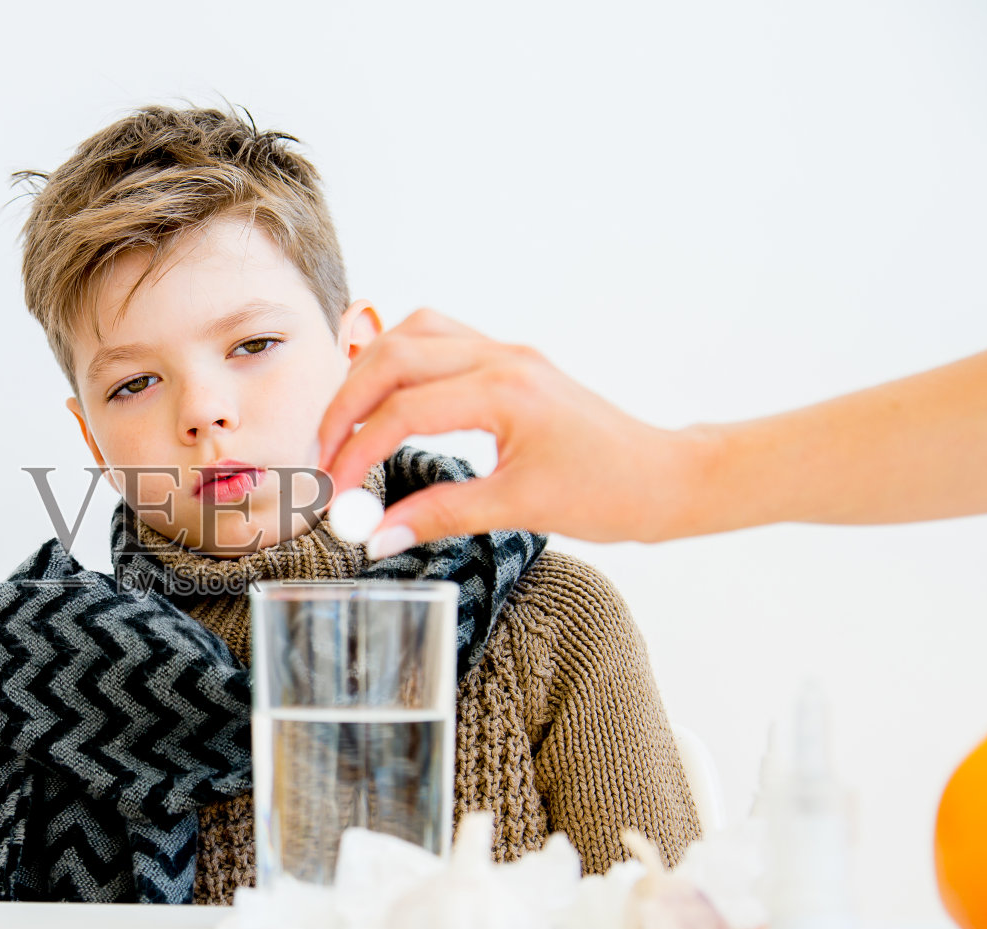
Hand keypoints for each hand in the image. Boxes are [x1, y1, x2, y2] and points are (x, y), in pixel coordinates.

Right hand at [317, 310, 703, 546]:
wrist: (663, 477)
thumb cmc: (608, 492)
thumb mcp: (519, 508)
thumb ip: (440, 515)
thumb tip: (377, 536)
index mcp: (505, 391)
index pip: (402, 410)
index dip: (356, 453)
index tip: (333, 495)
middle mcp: (501, 358)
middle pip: (393, 358)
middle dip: (345, 406)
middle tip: (323, 458)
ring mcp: (505, 352)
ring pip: (412, 334)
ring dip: (368, 373)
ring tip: (345, 424)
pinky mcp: (508, 360)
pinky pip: (437, 338)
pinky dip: (399, 362)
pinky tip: (385, 397)